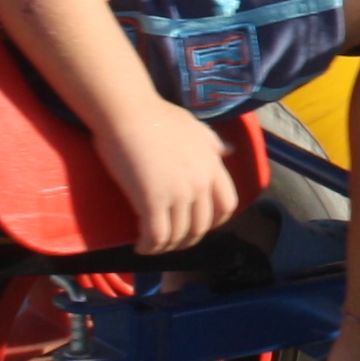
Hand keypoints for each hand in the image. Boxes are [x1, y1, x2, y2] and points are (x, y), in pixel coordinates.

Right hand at [97, 100, 245, 254]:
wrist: (129, 113)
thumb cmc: (157, 115)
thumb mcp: (195, 127)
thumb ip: (213, 142)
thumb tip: (230, 150)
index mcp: (213, 166)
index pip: (227, 205)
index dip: (215, 222)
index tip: (200, 225)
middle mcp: (201, 183)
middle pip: (201, 226)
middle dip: (187, 239)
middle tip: (172, 241)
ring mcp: (178, 194)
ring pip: (178, 235)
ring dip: (166, 247)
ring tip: (153, 246)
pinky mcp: (152, 201)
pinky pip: (156, 236)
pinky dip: (149, 247)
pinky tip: (140, 247)